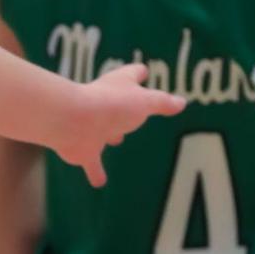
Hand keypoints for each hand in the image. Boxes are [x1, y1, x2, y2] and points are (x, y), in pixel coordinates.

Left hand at [51, 63, 184, 186]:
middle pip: (117, 101)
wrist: (73, 122)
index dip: (139, 73)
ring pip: (104, 130)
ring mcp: (93, 126)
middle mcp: (105, 104)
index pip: (133, 74)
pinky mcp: (84, 149)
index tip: (143, 72)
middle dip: (125, 107)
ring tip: (116, 139)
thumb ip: (162, 103)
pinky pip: (92, 162)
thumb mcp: (145, 102)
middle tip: (133, 113)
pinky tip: (99, 181)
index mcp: (120, 85)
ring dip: (110, 134)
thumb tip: (181, 102)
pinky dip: (96, 171)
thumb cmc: (113, 105)